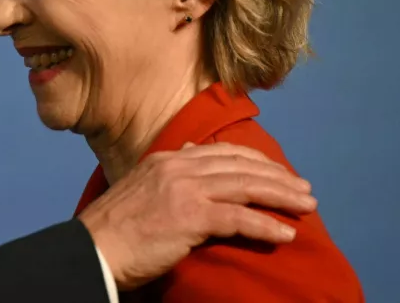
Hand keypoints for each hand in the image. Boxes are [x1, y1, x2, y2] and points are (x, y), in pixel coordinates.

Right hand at [77, 142, 316, 290]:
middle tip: (304, 190)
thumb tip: (188, 151)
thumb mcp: (140, 186)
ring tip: (306, 207)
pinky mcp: (190, 217)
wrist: (93, 249)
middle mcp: (178, 167)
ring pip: (246, 186)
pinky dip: (266, 225)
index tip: (278, 172)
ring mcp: (185, 190)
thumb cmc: (114, 228)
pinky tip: (286, 233)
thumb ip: (167, 171)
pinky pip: (239, 218)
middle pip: (241, 166)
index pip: (222, 151)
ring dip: (281, 196)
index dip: (256, 161)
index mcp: (166, 159)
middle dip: (278, 177)